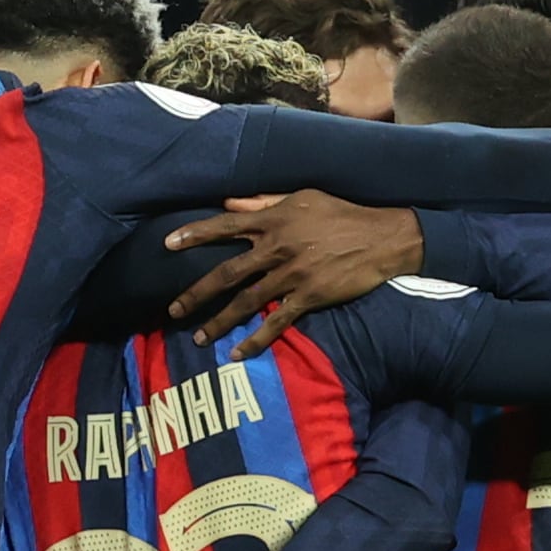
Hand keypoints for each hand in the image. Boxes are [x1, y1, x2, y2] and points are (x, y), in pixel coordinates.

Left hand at [162, 192, 422, 353]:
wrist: (382, 237)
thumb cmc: (341, 213)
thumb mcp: (302, 197)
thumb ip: (263, 202)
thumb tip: (228, 203)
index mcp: (273, 221)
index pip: (225, 226)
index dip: (195, 234)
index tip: (168, 244)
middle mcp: (276, 248)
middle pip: (227, 273)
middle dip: (197, 293)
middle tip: (173, 309)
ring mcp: (291, 274)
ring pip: (246, 301)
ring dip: (219, 322)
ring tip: (199, 337)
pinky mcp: (308, 297)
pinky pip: (276, 322)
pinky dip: (256, 339)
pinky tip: (238, 353)